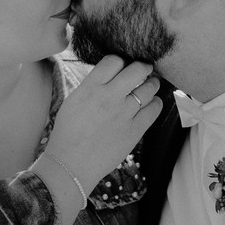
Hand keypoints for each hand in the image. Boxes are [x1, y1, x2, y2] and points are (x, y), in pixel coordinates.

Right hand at [44, 56, 161, 192]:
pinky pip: (154, 109)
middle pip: (136, 69)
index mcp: (91, 88)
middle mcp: (109, 97)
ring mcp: (124, 113)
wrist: (71, 164)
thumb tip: (111, 75)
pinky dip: (156, 103)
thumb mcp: (74, 101)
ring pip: (149, 87)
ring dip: (152, 84)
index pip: (114, 60)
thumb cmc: (69, 133)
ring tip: (151, 85)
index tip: (123, 66)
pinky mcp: (135, 130)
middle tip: (145, 69)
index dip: (121, 61)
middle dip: (143, 67)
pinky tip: (151, 104)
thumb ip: (92, 85)